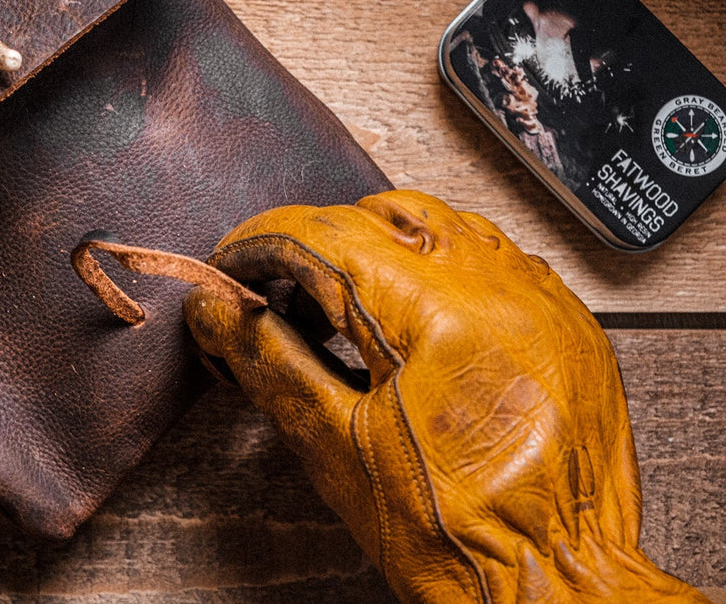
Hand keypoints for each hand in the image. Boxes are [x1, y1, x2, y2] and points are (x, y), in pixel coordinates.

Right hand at [185, 190, 705, 603]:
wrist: (554, 587)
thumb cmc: (454, 538)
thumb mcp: (335, 448)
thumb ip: (270, 361)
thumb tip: (215, 310)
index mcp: (436, 317)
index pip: (325, 237)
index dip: (263, 244)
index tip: (232, 265)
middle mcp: (496, 292)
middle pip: (381, 215)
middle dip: (318, 241)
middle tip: (280, 287)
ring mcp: (540, 302)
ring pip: (444, 222)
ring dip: (382, 243)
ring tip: (348, 301)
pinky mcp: (568, 324)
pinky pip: (496, 256)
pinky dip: (444, 265)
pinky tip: (419, 310)